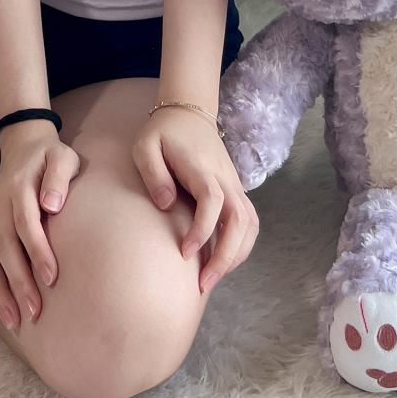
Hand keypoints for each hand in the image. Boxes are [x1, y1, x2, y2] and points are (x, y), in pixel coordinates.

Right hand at [0, 120, 80, 327]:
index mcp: (19, 187)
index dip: (37, 251)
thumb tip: (52, 205)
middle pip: (3, 247)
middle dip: (17, 282)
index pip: (26, 223)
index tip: (51, 278)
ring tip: (12, 320)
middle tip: (34, 312)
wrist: (24, 146)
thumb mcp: (62, 157)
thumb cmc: (49, 157)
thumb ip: (58, 178)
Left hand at [133, 107, 258, 294]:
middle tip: (203, 284)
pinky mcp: (236, 191)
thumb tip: (167, 205)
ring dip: (237, 255)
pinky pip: (249, 222)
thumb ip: (153, 173)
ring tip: (212, 279)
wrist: (189, 113)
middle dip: (226, 256)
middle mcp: (225, 177)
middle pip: (241, 220)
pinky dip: (241, 246)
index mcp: (201, 167)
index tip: (185, 253)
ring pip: (251, 224)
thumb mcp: (145, 146)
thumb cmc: (163, 133)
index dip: (203, 229)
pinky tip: (221, 262)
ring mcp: (234, 184)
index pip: (213, 200)